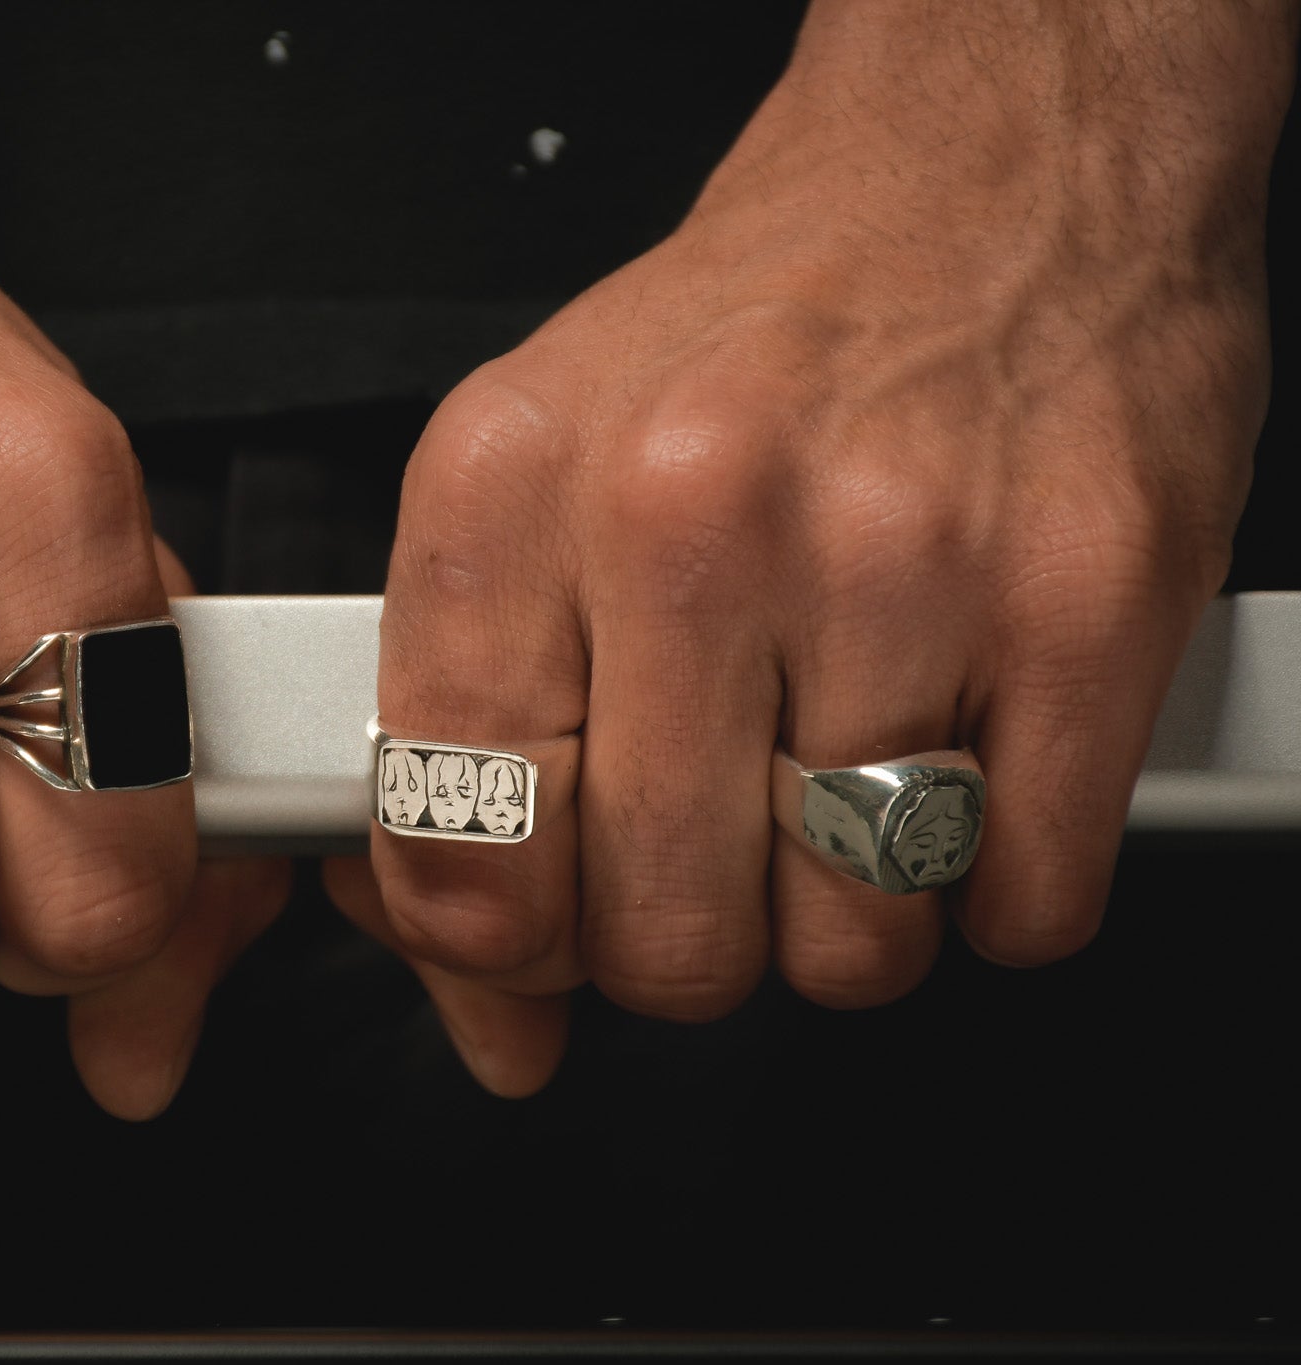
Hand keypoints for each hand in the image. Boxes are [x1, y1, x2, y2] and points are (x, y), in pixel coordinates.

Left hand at [329, 0, 1291, 1094]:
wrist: (980, 181)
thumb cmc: (753, 344)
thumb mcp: (542, 484)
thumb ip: (479, 749)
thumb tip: (495, 1016)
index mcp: (513, 488)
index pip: (460, 850)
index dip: (504, 946)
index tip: (546, 929)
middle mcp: (686, 515)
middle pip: (662, 935)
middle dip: (689, 945)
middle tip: (718, 853)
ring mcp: (896, 561)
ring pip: (852, 948)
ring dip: (852, 918)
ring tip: (849, 788)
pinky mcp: (1084, 601)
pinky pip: (1022, 903)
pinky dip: (997, 882)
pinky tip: (970, 765)